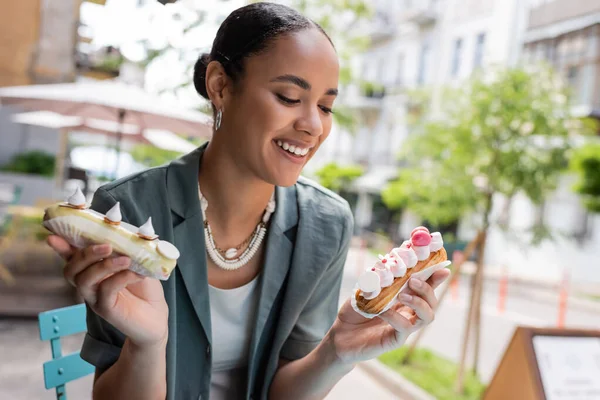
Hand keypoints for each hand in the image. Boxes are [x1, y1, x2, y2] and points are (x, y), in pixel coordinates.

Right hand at [47, 235, 168, 348]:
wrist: (157, 314)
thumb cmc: (145, 287)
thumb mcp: (139, 263)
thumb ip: (128, 248)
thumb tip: (127, 230)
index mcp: (93, 268)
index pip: (72, 256)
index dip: (62, 247)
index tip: (53, 237)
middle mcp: (89, 283)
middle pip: (71, 269)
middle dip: (85, 254)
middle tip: (107, 246)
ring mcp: (95, 297)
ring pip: (84, 280)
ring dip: (103, 265)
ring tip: (126, 260)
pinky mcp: (106, 309)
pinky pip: (105, 290)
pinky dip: (121, 278)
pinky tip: (137, 274)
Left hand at [327, 269, 449, 364]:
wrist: (340, 333)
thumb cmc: (356, 310)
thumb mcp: (368, 289)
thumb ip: (382, 278)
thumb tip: (392, 262)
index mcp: (405, 298)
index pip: (426, 287)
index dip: (436, 278)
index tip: (442, 268)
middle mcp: (408, 313)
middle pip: (432, 302)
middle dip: (427, 289)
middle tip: (413, 280)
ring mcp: (404, 327)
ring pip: (427, 317)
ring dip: (419, 303)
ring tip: (403, 295)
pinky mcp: (395, 340)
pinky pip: (405, 328)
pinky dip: (396, 317)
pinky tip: (383, 311)